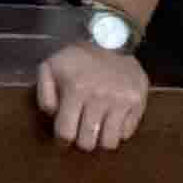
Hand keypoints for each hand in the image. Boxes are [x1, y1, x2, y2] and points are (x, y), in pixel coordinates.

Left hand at [35, 39, 151, 151]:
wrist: (112, 40)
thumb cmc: (77, 57)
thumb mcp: (50, 66)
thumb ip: (44, 93)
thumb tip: (52, 117)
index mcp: (75, 90)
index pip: (66, 133)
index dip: (62, 139)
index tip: (64, 135)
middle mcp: (100, 99)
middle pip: (88, 143)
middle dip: (82, 141)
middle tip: (81, 132)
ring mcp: (121, 102)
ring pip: (110, 143)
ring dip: (101, 140)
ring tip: (97, 130)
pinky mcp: (138, 103)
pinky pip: (127, 133)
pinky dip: (118, 131)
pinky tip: (112, 119)